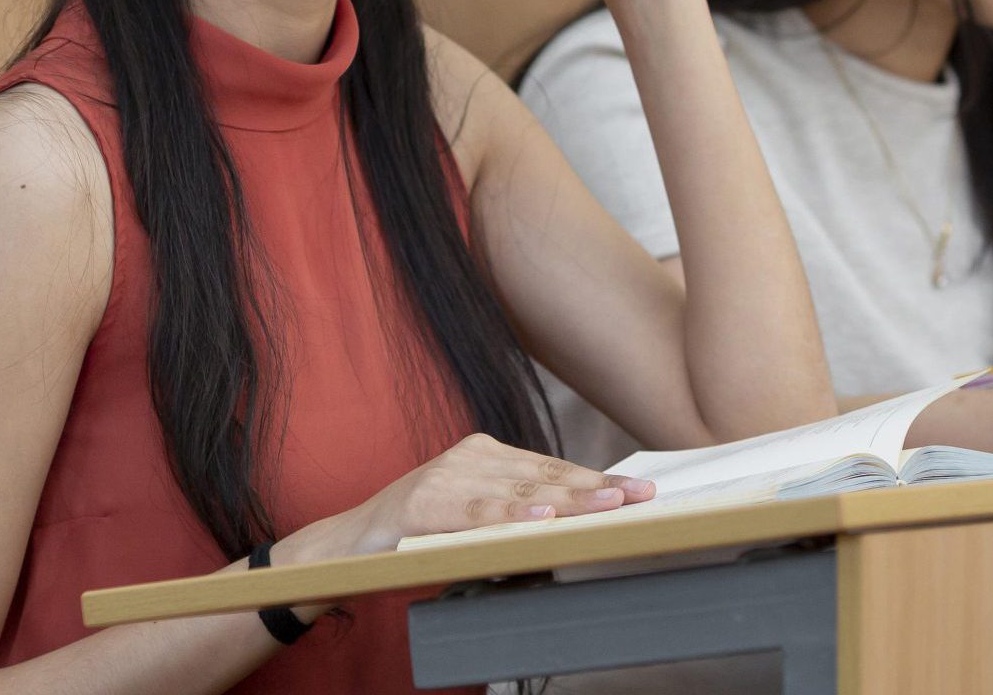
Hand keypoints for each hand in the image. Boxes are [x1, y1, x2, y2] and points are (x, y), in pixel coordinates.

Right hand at [283, 433, 655, 564]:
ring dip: (568, 500)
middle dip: (595, 487)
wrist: (355, 540)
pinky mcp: (426, 503)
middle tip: (637, 497)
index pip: (551, 466)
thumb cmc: (422, 530)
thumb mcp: (476, 514)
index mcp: (485, 453)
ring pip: (518, 491)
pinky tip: (542, 519)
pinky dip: (512, 516)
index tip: (638, 489)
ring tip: (607, 506)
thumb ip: (516, 511)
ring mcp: (447, 476)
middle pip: (544, 475)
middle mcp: (470, 456)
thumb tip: (575, 524)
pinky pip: (478, 512)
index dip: (595, 478)